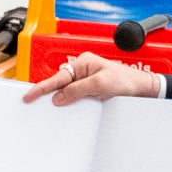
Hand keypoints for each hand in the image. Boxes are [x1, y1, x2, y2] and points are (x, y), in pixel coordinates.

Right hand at [22, 52, 163, 105]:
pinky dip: (71, 104)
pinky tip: (68, 109)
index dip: (42, 87)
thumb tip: (59, 97)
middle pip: (59, 84)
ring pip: (66, 92)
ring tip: (52, 109)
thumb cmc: (127, 81)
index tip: (29, 96)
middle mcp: (83, 70)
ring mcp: (87, 81)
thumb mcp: (100, 84)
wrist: (143, 89)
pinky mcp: (91, 90)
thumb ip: (78, 90)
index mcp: (84, 63)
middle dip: (48, 94)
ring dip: (62, 101)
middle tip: (33, 103)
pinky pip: (75, 98)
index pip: (58, 77)